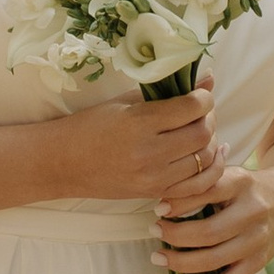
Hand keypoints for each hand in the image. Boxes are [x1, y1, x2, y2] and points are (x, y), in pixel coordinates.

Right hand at [47, 79, 220, 204]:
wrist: (64, 163)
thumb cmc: (91, 126)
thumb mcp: (124, 103)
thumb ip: (166, 92)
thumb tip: (207, 80)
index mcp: (139, 123)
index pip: (192, 108)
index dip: (204, 97)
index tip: (201, 93)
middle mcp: (149, 153)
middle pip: (202, 134)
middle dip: (208, 119)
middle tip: (200, 112)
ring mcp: (153, 177)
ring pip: (204, 159)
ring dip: (209, 142)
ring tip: (198, 132)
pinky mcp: (155, 193)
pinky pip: (198, 186)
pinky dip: (209, 169)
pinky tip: (207, 156)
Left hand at [151, 150, 273, 273]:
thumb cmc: (245, 190)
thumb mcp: (229, 175)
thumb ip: (201, 182)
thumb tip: (162, 198)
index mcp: (242, 183)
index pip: (206, 192)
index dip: (178, 203)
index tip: (158, 208)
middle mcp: (253, 212)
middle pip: (208, 232)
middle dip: (174, 235)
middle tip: (154, 231)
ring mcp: (257, 240)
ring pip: (214, 260)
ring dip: (180, 262)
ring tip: (159, 257)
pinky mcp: (258, 263)